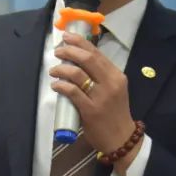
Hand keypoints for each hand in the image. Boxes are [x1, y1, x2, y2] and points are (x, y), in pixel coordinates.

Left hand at [50, 32, 140, 166]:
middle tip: (58, 51)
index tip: (67, 37)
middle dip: (69, 51)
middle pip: (87, 59)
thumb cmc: (114, 113)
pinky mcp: (90, 110)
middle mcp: (110, 83)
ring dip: (61, 69)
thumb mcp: (113, 90)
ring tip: (53, 70)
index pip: (97, 53)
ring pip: (77, 74)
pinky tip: (55, 85)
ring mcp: (101, 97)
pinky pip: (72, 92)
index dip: (80, 42)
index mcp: (116, 75)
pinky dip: (61, 85)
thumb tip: (77, 61)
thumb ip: (100, 76)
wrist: (121, 138)